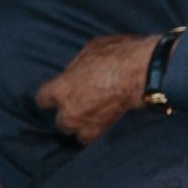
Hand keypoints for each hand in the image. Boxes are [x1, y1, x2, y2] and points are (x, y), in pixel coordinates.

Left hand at [35, 34, 159, 142]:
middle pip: (58, 119)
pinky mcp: (101, 130)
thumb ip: (76, 65)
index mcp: (60, 88)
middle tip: (81, 101)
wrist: (145, 71)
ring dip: (79, 124)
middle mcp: (68, 110)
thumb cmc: (120, 55)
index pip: (42, 99)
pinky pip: (88, 137)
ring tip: (91, 113)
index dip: (51, 95)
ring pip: (72, 131)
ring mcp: (84, 123)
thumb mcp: (91, 49)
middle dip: (68, 111)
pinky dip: (93, 131)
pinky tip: (100, 121)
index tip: (58, 93)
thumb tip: (73, 72)